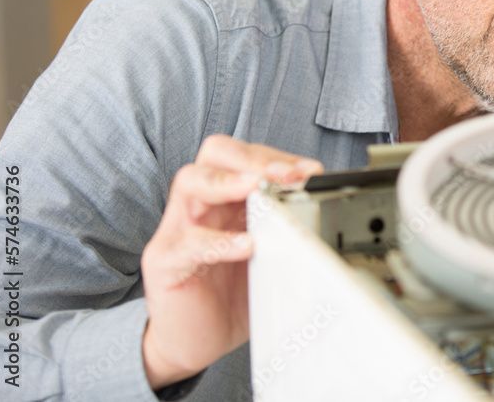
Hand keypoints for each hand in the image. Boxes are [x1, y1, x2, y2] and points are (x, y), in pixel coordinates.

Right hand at [140, 135, 323, 389]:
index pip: (247, 156)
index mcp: (228, 197)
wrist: (193, 341)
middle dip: (253, 157)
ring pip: (190, 181)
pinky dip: (219, 240)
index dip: (279, 157)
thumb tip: (328, 216)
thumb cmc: (231, 293)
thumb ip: (288, 232)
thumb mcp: (269, 256)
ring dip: (227, 181)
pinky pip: (187, 241)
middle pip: (215, 153)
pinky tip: (246, 245)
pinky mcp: (165, 260)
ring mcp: (178, 228)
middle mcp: (201, 204)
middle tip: (284, 174)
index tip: (311, 171)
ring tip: (255, 189)